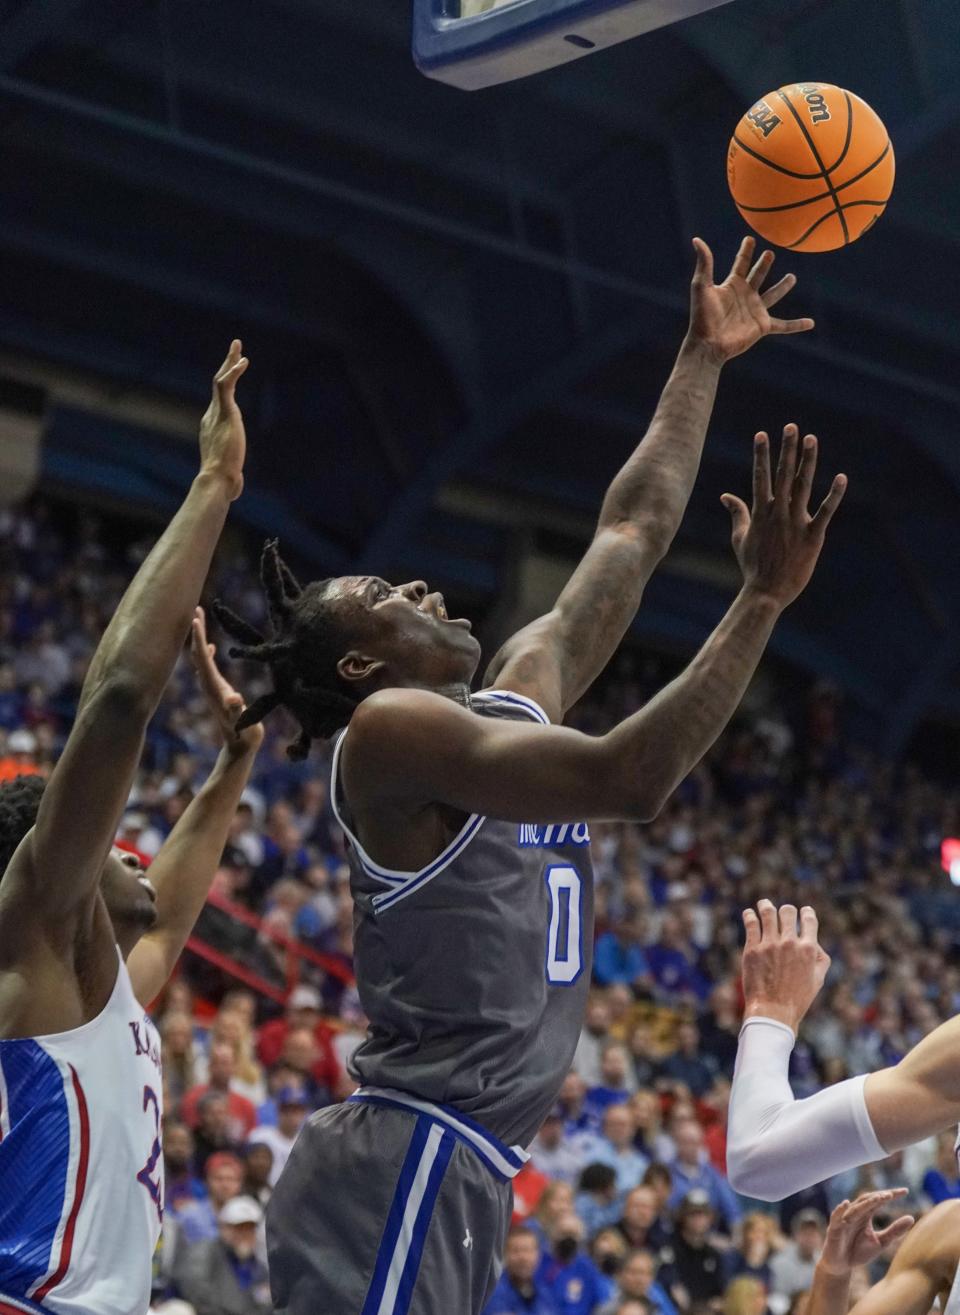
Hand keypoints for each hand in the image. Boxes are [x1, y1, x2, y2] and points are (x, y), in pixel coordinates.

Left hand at [190, 607, 263, 757]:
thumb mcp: (245, 723)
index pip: (202, 657)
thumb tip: (234, 699)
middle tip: (196, 610)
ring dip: (199, 639)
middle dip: (196, 632)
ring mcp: (211, 687)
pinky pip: (207, 665)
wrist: (239, 747)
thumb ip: (238, 710)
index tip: (196, 618)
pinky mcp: (216, 690)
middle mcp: (208, 684)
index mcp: (214, 686)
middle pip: (197, 653)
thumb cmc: (245, 735)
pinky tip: (211, 646)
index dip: (199, 637)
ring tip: (199, 620)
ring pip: (200, 658)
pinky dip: (206, 652)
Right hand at [199, 340, 248, 499]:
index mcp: (212, 427)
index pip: (219, 401)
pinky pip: (226, 385)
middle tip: (235, 350)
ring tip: (238, 346)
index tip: (233, 374)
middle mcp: (211, 416)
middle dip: (226, 366)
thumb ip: (233, 477)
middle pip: (217, 385)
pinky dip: (234, 371)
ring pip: (220, 379)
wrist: (217, 480)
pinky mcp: (225, 411)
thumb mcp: (230, 475)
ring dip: (229, 361)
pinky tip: (243, 361)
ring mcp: (216, 412)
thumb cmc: (223, 482)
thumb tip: (235, 491)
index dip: (226, 386)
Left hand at [687, 236, 813, 363]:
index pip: (741, 263)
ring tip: (792, 277)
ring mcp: (755, 310)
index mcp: (732, 285)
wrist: (708, 343)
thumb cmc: (702, 316)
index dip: (746, 252)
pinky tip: (810, 323)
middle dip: (764, 264)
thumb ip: (705, 263)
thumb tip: (697, 239)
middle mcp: (745, 295)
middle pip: (758, 275)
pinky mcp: (762, 326)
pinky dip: (797, 325)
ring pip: (773, 295)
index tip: (750, 239)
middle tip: (770, 253)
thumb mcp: (702, 286)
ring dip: (782, 286)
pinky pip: (784, 325)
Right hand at [722, 425, 846, 609]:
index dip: (761, 454)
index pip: (760, 477)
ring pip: (803, 486)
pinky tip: (841, 478)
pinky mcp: (812, 537)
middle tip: (791, 426)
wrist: (766, 592)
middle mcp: (778, 513)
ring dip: (807, 461)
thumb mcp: (740, 537)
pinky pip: (825, 513)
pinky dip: (834, 496)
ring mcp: (795, 524)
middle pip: (783, 475)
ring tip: (811, 439)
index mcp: (760, 512)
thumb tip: (725, 495)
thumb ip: (736, 512)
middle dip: (786, 449)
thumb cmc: (752, 566)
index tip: (762, 434)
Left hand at [741, 900, 830, 1031]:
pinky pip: (751, 923)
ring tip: (763, 904)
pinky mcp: (752, 948)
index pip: (809, 919)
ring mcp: (770, 944)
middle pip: (787, 912)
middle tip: (782, 912)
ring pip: (768, 912)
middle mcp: (790, 943)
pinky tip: (749, 914)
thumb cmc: (797, 998)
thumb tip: (814, 941)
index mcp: (808, 949)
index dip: (806, 912)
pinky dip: (750, 915)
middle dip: (786, 911)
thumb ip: (820, 958)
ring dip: (765, 906)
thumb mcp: (818, 980)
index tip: (803, 911)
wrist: (773, 1011)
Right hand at [819, 1191, 913, 1277]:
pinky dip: (840, 1210)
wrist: (843, 1266)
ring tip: (878, 1198)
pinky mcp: (834, 1229)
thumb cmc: (860, 1251)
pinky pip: (836, 1217)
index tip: (906, 1191)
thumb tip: (912, 1217)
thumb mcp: (881, 1242)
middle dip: (878, 1196)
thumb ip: (894, 1231)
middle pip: (867, 1200)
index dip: (891, 1195)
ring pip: (855, 1207)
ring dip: (866, 1203)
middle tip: (892, 1195)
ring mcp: (844, 1220)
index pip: (879, 1200)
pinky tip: (846, 1204)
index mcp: (866, 1214)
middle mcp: (855, 1213)